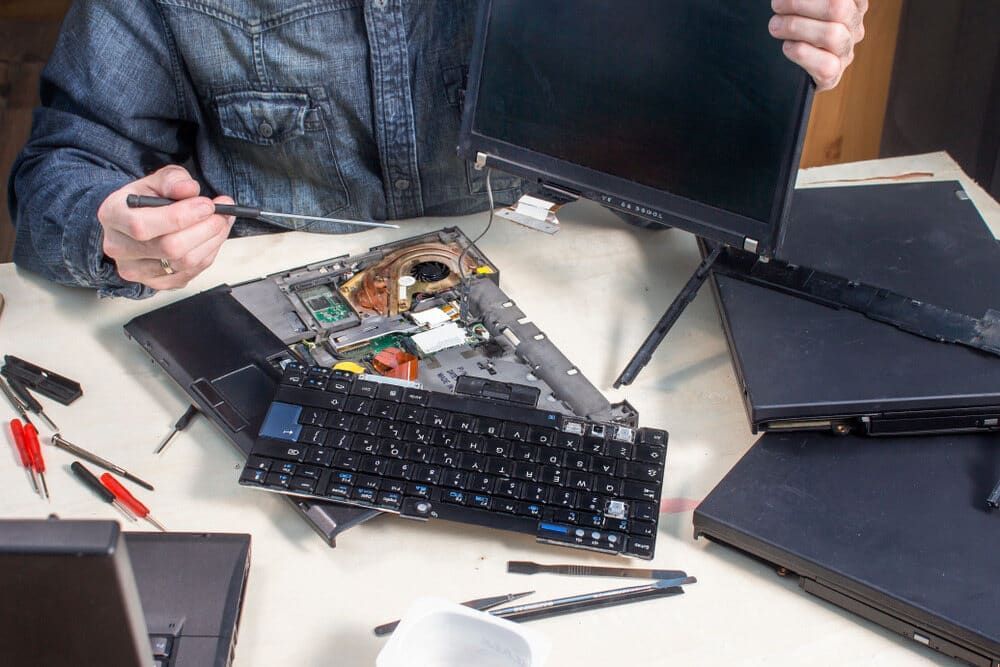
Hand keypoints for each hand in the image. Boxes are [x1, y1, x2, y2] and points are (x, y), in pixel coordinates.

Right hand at [98, 165, 234, 289]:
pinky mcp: (156, 283)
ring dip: (212, 241)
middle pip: (169, 248)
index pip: (143, 226)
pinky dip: (209, 253)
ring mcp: (137, 270)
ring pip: (184, 263)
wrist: (133, 223)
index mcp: (112, 216)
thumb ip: (172, 180)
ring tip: (221, 222)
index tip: (207, 205)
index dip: (182, 216)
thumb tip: (188, 189)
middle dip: (204, 229)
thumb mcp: (155, 181)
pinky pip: (191, 273)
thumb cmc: (145, 201)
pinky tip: (212, 238)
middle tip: (221, 214)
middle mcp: (119, 247)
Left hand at [770, 0, 867, 90]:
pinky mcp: (832, 76)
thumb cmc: (792, 30)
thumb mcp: (802, 11)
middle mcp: (853, 27)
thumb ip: (802, 3)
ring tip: (775, 26)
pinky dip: (800, 51)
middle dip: (799, 4)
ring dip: (796, 27)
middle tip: (776, 5)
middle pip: (837, 7)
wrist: (784, 73)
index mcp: (852, 4)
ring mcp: (845, 52)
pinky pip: (824, 64)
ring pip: (832, 35)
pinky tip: (787, 46)